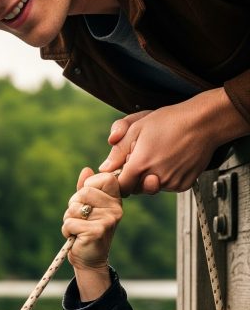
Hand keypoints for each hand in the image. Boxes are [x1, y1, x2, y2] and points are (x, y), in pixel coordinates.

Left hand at [62, 168, 122, 300]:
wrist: (89, 259)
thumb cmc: (87, 230)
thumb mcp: (87, 207)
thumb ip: (86, 188)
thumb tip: (86, 170)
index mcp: (115, 200)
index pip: (104, 178)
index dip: (89, 186)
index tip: (87, 201)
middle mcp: (115, 209)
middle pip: (84, 192)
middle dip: (74, 205)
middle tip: (80, 218)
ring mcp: (108, 220)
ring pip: (74, 208)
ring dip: (69, 219)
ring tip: (79, 228)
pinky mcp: (96, 232)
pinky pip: (70, 222)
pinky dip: (67, 230)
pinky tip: (76, 237)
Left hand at [99, 89, 249, 195]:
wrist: (204, 122)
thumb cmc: (170, 120)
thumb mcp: (136, 127)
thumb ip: (118, 150)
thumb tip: (105, 167)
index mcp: (140, 164)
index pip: (121, 186)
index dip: (118, 179)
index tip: (121, 170)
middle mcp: (156, 177)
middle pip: (135, 189)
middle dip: (134, 178)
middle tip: (142, 158)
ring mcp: (171, 182)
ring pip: (151, 188)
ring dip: (150, 178)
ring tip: (159, 156)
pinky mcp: (184, 184)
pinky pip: (168, 187)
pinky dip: (166, 178)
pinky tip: (171, 161)